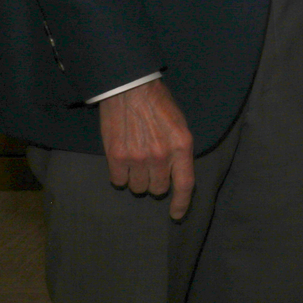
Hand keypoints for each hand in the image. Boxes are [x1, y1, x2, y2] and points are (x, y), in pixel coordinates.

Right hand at [97, 79, 194, 218]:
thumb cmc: (158, 104)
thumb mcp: (179, 124)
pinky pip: (119, 181)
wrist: (130, 88)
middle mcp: (162, 155)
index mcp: (182, 145)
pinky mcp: (117, 157)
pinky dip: (121, 175)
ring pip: (138, 187)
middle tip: (151, 166)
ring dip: (137, 178)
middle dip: (156, 182)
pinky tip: (123, 159)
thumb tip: (175, 173)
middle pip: (158, 188)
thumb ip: (179, 149)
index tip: (176, 215)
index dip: (182, 203)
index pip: (185, 184)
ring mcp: (138, 158)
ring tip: (136, 159)